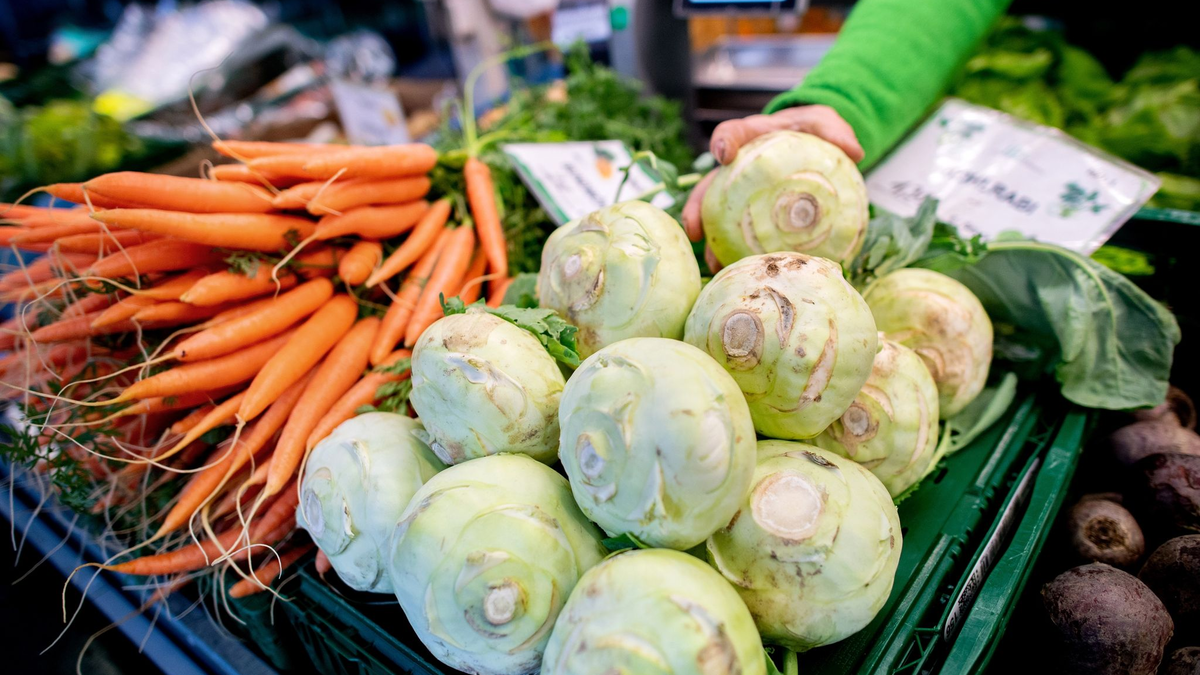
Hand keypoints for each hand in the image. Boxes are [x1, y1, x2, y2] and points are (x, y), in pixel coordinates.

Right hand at [682, 105, 864, 267]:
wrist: (814, 147)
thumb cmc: (812, 130)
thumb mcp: (824, 122)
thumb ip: (835, 130)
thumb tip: (855, 151)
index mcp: (753, 136)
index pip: (733, 133)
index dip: (724, 142)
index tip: (723, 154)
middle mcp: (739, 167)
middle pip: (710, 185)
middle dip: (697, 207)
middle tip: (694, 229)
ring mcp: (741, 192)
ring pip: (717, 214)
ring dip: (712, 240)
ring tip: (713, 263)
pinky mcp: (751, 212)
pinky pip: (740, 232)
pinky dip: (737, 251)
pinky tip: (742, 270)